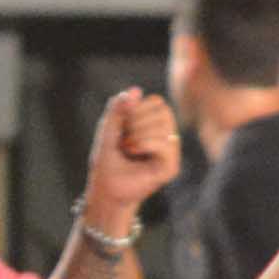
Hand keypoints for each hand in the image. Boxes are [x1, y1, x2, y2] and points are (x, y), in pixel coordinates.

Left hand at [82, 87, 181, 230]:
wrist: (106, 188)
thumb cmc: (108, 161)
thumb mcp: (109, 128)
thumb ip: (119, 108)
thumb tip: (137, 90)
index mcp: (155, 127)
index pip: (157, 102)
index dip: (137, 107)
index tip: (122, 124)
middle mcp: (167, 138)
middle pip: (163, 110)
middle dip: (137, 119)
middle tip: (124, 137)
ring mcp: (171, 153)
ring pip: (164, 125)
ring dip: (138, 132)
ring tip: (127, 146)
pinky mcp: (171, 167)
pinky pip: (165, 143)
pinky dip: (145, 143)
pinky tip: (134, 152)